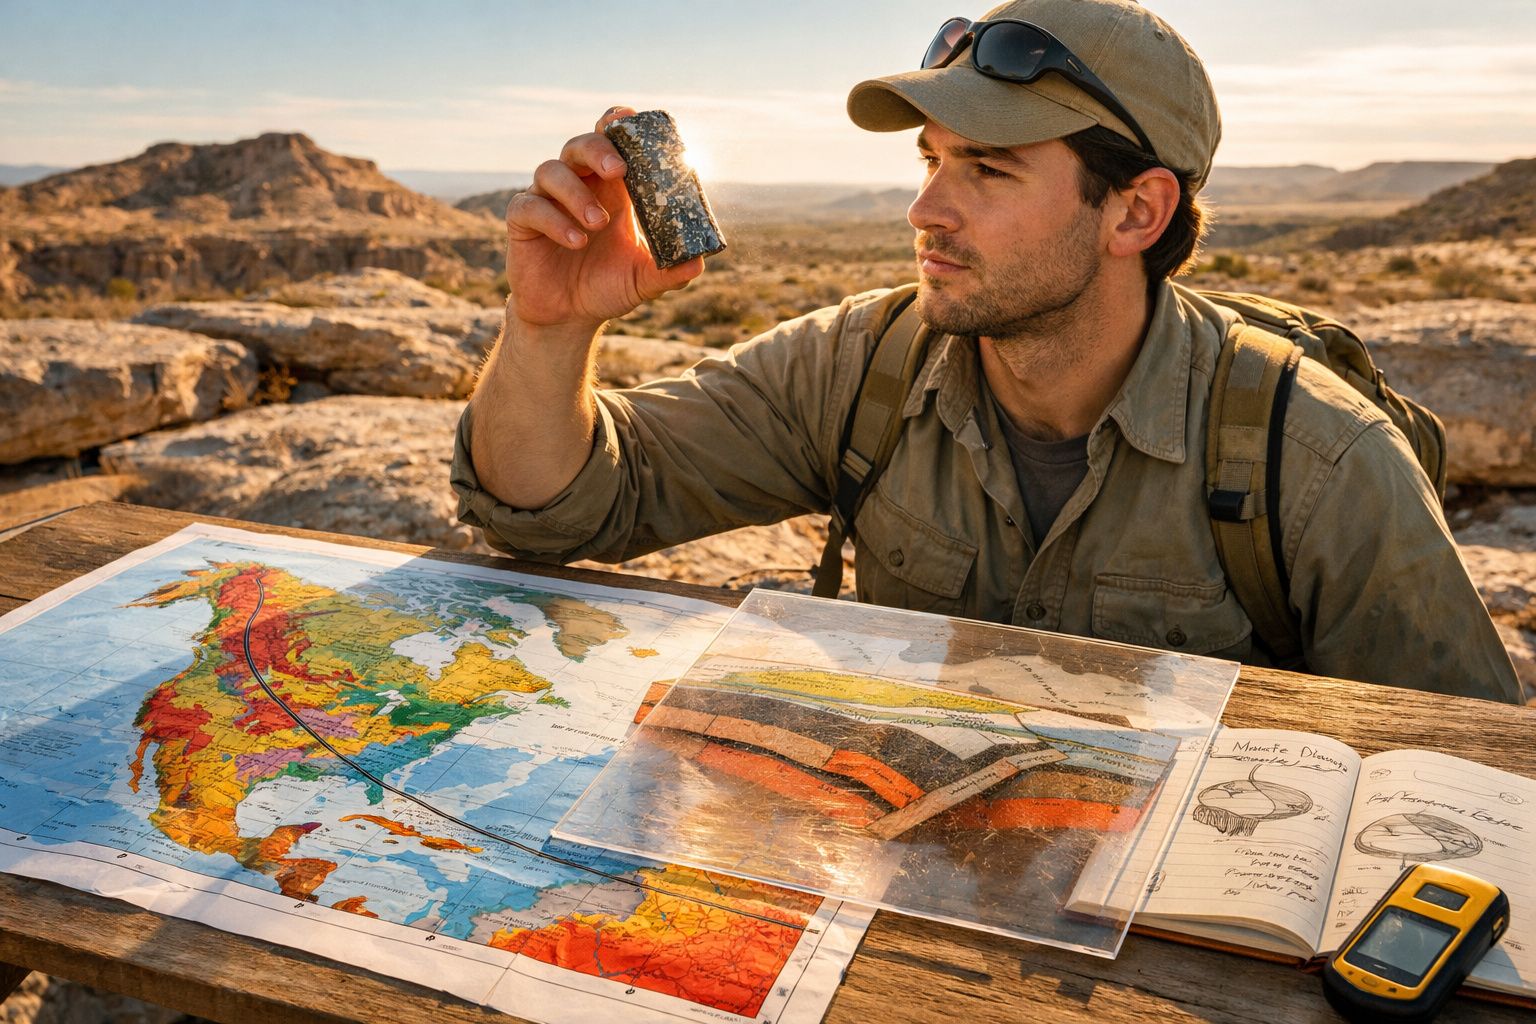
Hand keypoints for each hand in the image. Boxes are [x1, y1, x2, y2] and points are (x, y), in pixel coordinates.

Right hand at [505, 106, 704, 332]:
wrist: (570, 317)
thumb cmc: (608, 286)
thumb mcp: (644, 280)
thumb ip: (670, 271)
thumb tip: (698, 262)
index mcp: (612, 189)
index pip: (611, 141)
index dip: (617, 124)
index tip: (629, 118)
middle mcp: (579, 186)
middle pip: (581, 145)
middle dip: (598, 150)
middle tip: (618, 171)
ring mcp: (548, 201)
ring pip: (551, 170)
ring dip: (577, 193)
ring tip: (597, 224)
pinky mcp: (524, 223)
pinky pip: (530, 206)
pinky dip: (555, 220)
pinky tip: (577, 241)